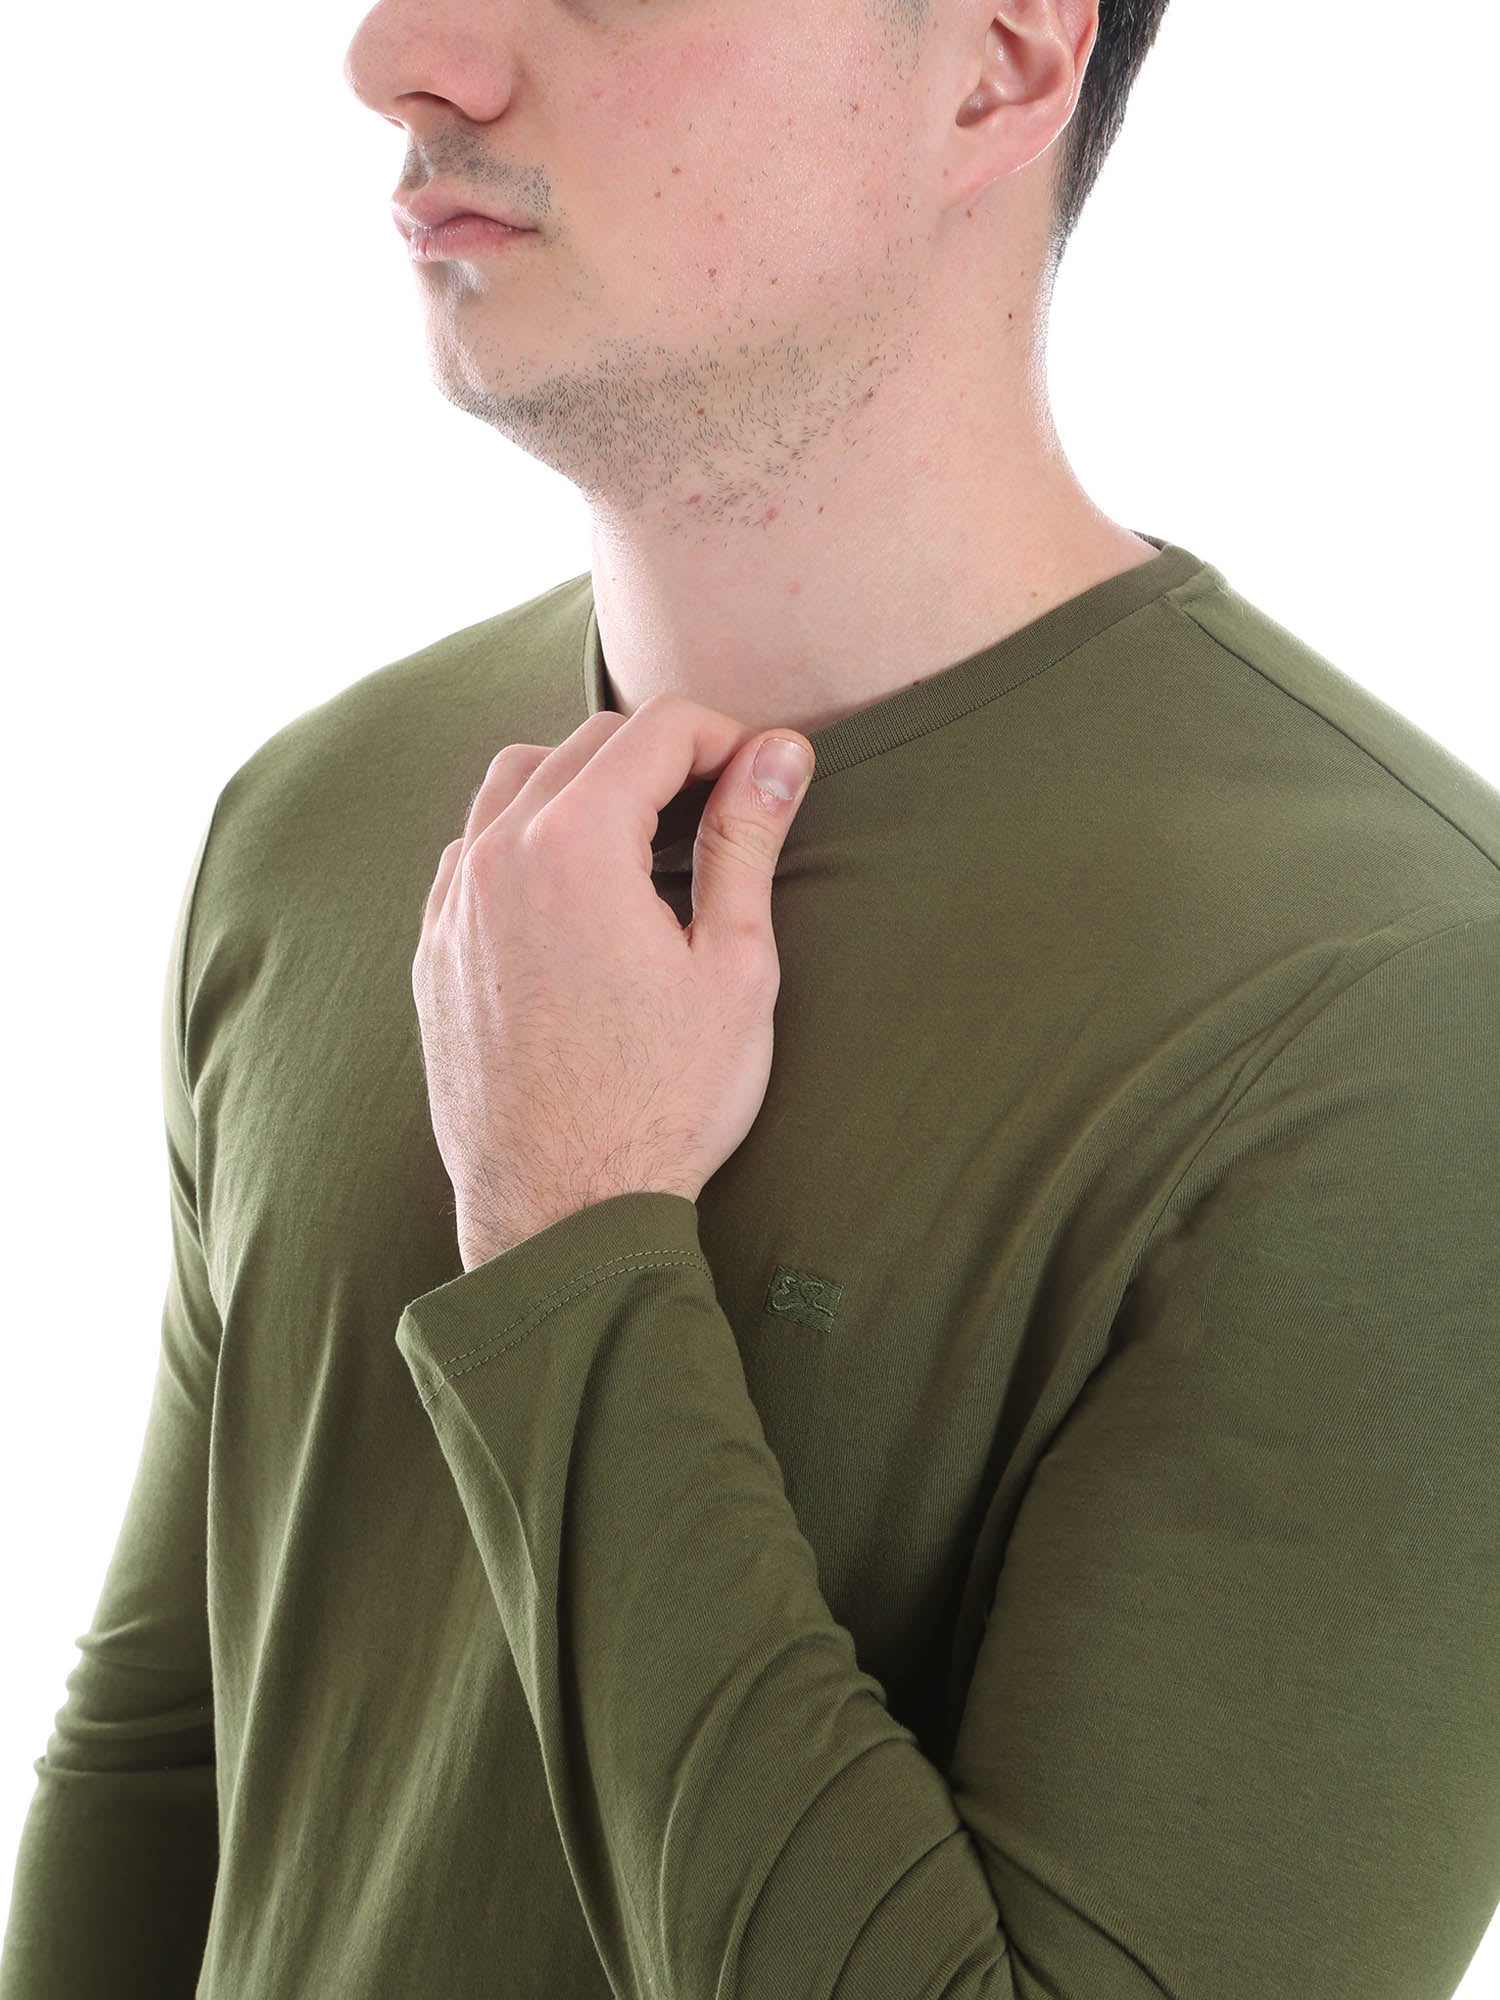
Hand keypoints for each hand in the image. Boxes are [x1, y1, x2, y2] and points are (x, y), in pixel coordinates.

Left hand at [412, 693, 815, 1268]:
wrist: (560, 1213)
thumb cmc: (661, 1103)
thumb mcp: (733, 968)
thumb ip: (746, 842)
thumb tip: (780, 754)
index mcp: (575, 846)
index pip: (656, 729)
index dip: (726, 738)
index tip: (762, 779)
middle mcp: (496, 856)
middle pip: (584, 743)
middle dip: (661, 755)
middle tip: (720, 809)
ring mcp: (452, 904)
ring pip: (514, 782)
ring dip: (584, 784)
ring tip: (645, 841)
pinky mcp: (433, 951)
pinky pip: (473, 850)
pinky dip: (526, 837)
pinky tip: (575, 891)